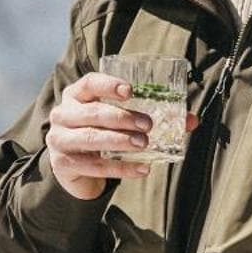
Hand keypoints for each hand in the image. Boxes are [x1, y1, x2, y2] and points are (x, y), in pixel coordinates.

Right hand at [44, 72, 156, 198]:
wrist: (72, 167)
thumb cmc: (99, 132)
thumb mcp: (115, 119)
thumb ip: (148, 116)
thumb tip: (191, 120)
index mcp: (75, 95)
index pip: (89, 83)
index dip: (109, 85)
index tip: (130, 91)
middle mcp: (63, 114)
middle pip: (93, 112)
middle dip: (123, 118)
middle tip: (148, 124)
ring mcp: (60, 139)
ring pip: (92, 138)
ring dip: (120, 141)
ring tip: (144, 144)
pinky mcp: (63, 164)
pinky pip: (96, 166)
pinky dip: (121, 168)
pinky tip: (142, 169)